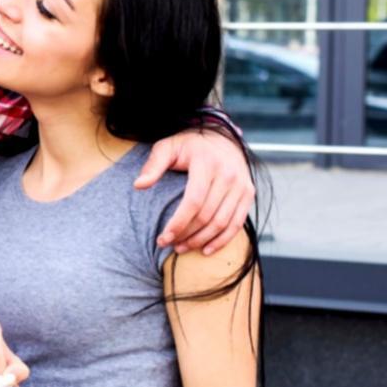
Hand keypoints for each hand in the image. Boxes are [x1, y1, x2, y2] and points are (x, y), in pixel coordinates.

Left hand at [136, 129, 254, 255]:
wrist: (222, 136)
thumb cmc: (188, 145)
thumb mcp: (167, 147)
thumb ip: (153, 165)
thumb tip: (138, 185)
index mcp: (207, 163)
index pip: (193, 201)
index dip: (178, 223)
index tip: (163, 237)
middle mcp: (228, 174)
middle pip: (207, 215)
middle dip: (186, 234)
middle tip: (168, 244)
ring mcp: (241, 185)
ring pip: (222, 223)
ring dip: (201, 240)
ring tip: (182, 248)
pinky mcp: (248, 193)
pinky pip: (237, 223)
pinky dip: (222, 240)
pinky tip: (206, 249)